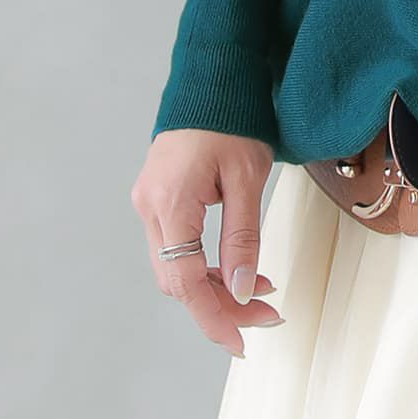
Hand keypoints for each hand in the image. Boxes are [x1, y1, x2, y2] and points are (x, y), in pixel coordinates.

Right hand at [132, 129, 281, 357]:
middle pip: (178, 279)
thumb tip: (243, 290)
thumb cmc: (232, 118)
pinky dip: (205, 263)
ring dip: (215, 285)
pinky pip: (177, 246)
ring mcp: (149, 202)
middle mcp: (150, 207)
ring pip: (177, 266)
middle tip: (268, 313)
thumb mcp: (247, 177)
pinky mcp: (158, 197)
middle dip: (222, 304)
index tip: (241, 342)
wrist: (212, 77)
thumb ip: (243, 237)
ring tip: (262, 291)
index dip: (214, 316)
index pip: (185, 280)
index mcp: (170, 203)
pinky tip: (237, 267)